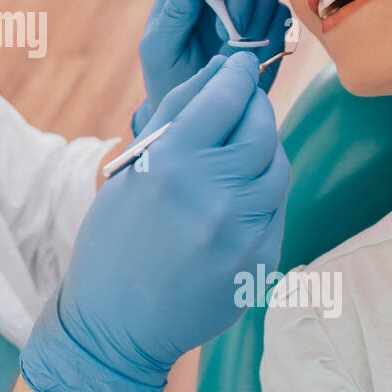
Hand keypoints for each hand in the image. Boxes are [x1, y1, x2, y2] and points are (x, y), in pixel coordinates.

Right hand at [20, 52, 288, 391]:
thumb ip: (173, 114)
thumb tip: (215, 69)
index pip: (225, 97)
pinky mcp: (262, 260)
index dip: (235, 74)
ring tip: (240, 150)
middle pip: (262, 127)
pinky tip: (237, 196)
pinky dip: (264, 192)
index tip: (237, 66)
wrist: (117, 325)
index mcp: (171, 164)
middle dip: (255, 107)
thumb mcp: (129, 170)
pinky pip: (277, 208)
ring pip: (278, 166)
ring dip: (264, 149)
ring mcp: (244, 231)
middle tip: (243, 102)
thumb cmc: (113, 241)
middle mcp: (213, 194)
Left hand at [133, 0, 289, 133]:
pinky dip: (270, 32)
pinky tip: (251, 52)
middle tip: (229, 28)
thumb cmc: (169, 79)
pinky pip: (282, 15)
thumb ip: (174, 10)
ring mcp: (249, 6)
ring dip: (253, 16)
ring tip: (233, 47)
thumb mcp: (161, 48)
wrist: (199, 116)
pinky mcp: (271, 28)